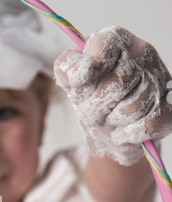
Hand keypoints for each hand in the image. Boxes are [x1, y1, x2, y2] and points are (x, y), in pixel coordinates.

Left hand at [54, 26, 171, 165]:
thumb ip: (67, 69)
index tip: (82, 84)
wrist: (111, 129)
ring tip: (110, 118)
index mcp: (116, 40)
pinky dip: (129, 134)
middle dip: (96, 107)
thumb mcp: (73, 83)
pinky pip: (148, 125)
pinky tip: (122, 131)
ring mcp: (158, 79)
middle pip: (115, 84)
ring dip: (113, 121)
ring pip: (133, 107)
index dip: (88, 71)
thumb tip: (82, 69)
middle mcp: (141, 53)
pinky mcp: (167, 107)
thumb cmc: (93, 99)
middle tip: (93, 111)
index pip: (102, 46)